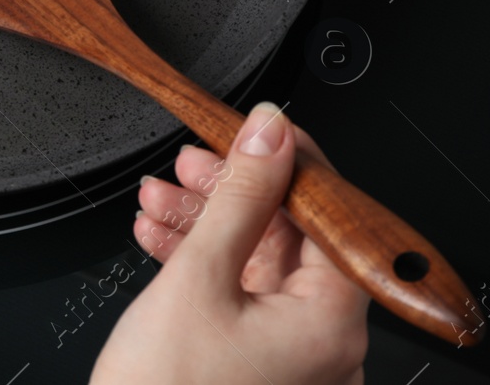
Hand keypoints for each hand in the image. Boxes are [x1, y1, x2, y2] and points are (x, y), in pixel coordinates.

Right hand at [90, 103, 369, 384]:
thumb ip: (238, 197)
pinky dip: (200, 265)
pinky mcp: (255, 370)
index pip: (328, 215)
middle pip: (289, 238)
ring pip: (257, 265)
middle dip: (228, 194)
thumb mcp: (198, 277)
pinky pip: (239, 299)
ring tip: (156, 201)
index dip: (285, 162)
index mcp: (332, 324)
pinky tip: (159, 239)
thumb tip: (271, 132)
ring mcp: (291, 362)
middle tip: (186, 163)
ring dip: (203, 224)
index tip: (250, 129)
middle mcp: (326, 348)